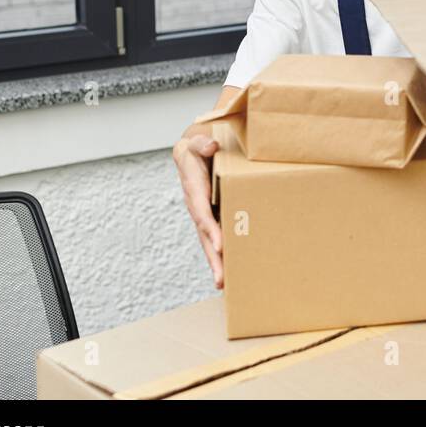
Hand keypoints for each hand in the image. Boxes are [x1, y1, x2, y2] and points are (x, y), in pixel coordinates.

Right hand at [173, 133, 223, 288]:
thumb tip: (211, 147)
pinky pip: (216, 237)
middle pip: (204, 236)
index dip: (210, 229)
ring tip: (224, 284)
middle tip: (221, 279)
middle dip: (213, 257)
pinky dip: (222, 255)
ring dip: (216, 263)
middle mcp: (197, 207)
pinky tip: (231, 272)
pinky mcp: (212, 218)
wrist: (194, 151)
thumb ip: (202, 143)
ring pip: (209, 242)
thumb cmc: (198, 147)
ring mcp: (203, 215)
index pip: (202, 213)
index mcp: (194, 189)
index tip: (221, 245)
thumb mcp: (197, 141)